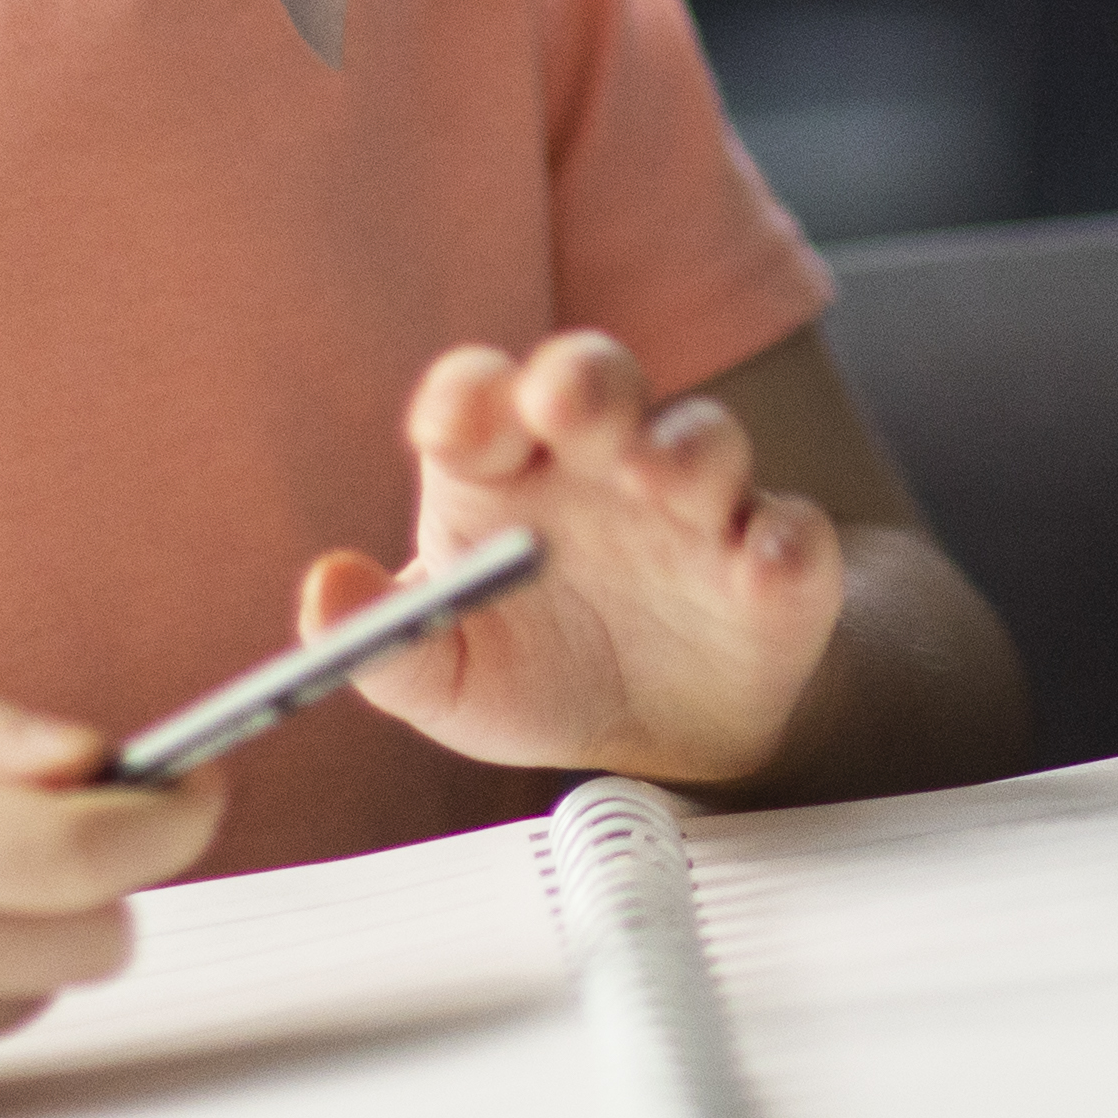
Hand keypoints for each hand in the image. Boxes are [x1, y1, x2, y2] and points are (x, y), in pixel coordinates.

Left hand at [315, 332, 847, 789]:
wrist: (660, 740)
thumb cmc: (538, 673)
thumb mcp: (444, 675)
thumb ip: (380, 638)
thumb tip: (325, 591)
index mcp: (504, 471)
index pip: (480, 397)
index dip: (468, 397)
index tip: (454, 426)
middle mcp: (599, 461)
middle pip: (593, 378)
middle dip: (582, 378)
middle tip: (566, 405)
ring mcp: (694, 503)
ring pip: (701, 435)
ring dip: (685, 447)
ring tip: (660, 482)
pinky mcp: (773, 560)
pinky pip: (792, 532)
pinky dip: (781, 543)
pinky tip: (759, 566)